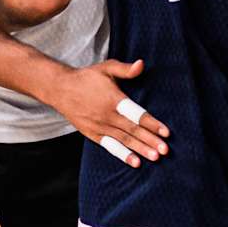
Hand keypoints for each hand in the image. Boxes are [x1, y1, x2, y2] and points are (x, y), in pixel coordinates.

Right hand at [42, 59, 171, 168]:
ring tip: (155, 158)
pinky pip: (110, 147)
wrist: (60, 89)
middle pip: (132, 130)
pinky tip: (135, 162)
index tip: (166, 132)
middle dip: (150, 140)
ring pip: (124, 140)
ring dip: (140, 149)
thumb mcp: (106, 68)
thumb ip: (125, 69)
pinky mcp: (93, 134)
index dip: (152, 123)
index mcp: (113, 99)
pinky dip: (123, 154)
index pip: (136, 114)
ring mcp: (99, 127)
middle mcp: (107, 115)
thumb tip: (141, 64)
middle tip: (165, 150)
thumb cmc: (87, 77)